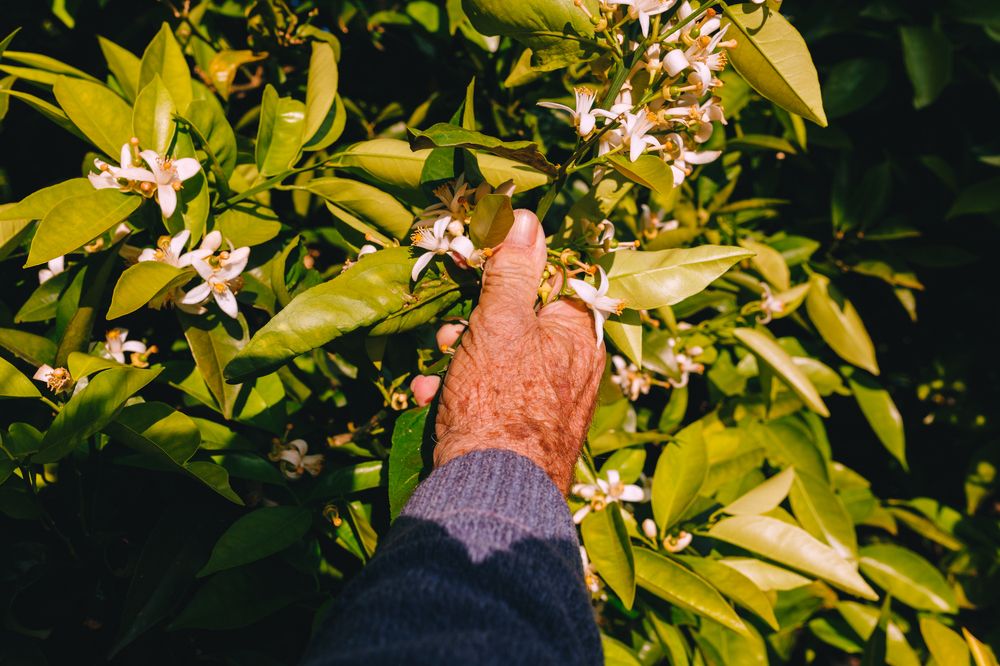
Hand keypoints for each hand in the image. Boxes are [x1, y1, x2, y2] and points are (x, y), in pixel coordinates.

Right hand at [433, 209, 605, 492]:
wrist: (491, 493)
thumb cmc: (500, 401)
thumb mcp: (501, 324)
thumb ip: (514, 270)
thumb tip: (526, 217)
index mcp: (578, 334)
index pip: (554, 279)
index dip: (513, 269)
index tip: (480, 271)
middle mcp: (572, 366)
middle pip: (521, 319)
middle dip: (475, 322)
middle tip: (452, 335)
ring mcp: (549, 400)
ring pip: (500, 357)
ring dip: (460, 358)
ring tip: (437, 377)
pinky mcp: (524, 428)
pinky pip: (493, 393)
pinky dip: (461, 392)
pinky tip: (432, 400)